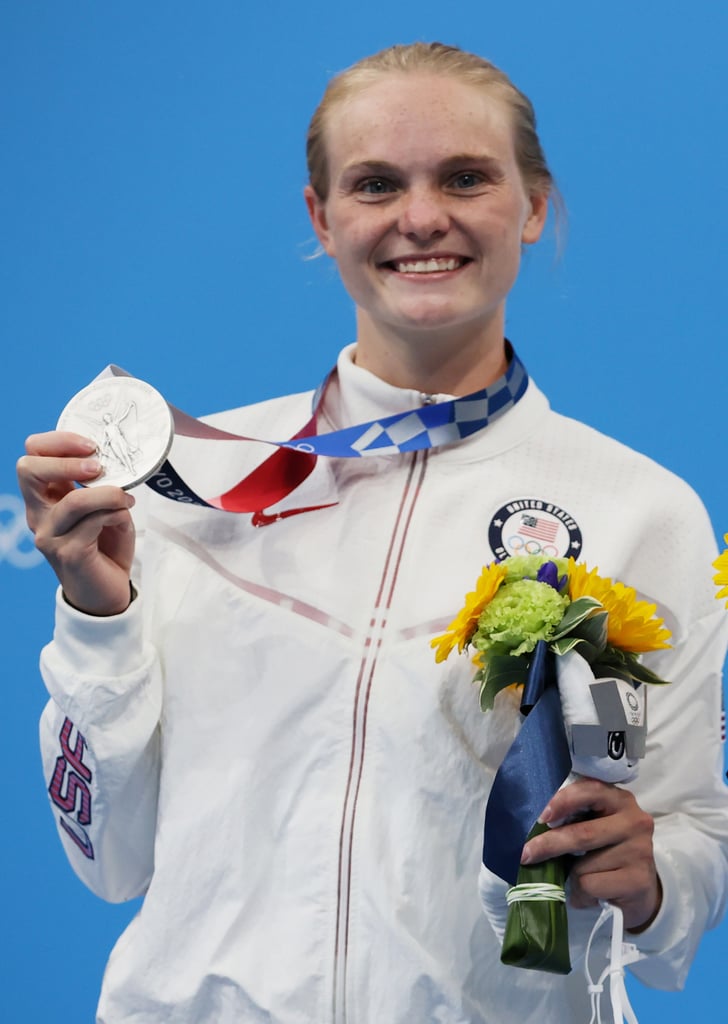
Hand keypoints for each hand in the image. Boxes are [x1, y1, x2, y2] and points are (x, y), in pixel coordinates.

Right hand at [17, 430, 136, 615]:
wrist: (107, 592)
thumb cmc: (105, 545)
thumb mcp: (102, 507)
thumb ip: (100, 485)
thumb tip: (113, 463)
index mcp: (44, 496)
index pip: (32, 455)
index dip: (58, 442)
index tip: (91, 445)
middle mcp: (38, 514)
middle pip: (28, 469)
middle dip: (67, 459)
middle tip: (98, 465)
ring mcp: (49, 535)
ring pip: (73, 500)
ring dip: (107, 493)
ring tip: (126, 497)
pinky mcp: (68, 553)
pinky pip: (93, 522)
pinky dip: (115, 514)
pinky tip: (123, 518)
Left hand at [520, 776, 661, 931]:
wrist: (640, 888)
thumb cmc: (607, 850)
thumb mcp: (594, 825)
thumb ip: (573, 819)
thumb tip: (532, 829)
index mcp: (620, 799)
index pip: (590, 791)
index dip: (563, 801)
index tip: (541, 816)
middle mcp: (635, 821)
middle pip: (583, 833)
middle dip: (549, 845)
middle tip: (526, 854)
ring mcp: (640, 851)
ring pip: (584, 866)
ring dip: (571, 876)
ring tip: (580, 878)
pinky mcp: (638, 880)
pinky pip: (592, 886)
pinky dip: (581, 893)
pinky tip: (592, 893)